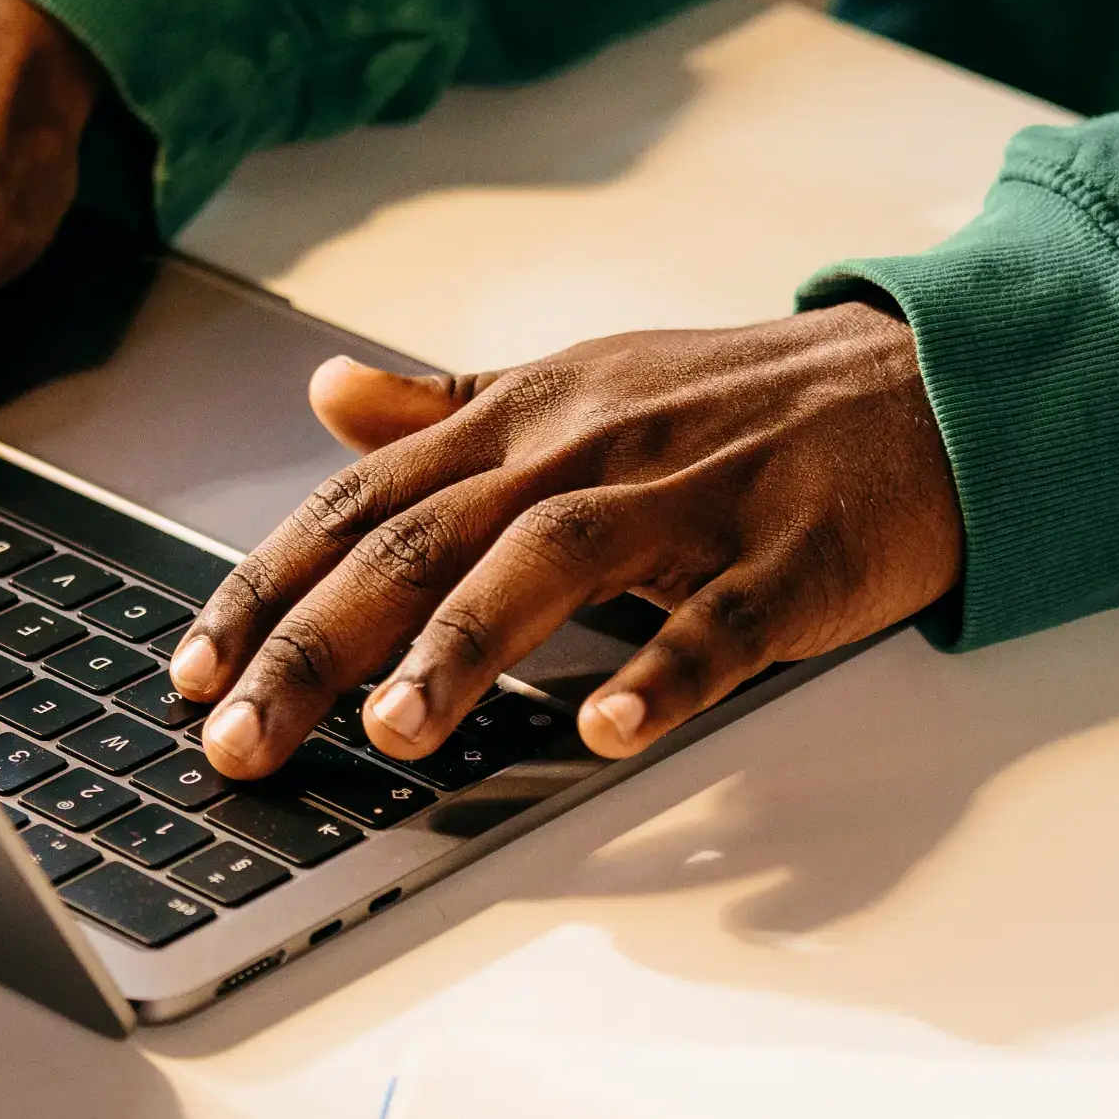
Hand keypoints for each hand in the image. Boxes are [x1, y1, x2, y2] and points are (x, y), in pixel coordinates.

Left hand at [173, 303, 964, 776]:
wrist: (926, 382)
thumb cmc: (743, 405)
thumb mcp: (585, 385)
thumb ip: (451, 408)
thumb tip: (328, 394)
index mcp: (530, 417)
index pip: (363, 500)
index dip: (268, 586)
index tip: (191, 671)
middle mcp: (592, 448)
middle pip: (428, 538)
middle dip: (322, 640)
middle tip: (241, 736)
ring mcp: (693, 499)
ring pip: (553, 564)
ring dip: (465, 647)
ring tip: (395, 731)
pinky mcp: (790, 556)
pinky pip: (719, 621)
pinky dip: (663, 676)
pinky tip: (608, 731)